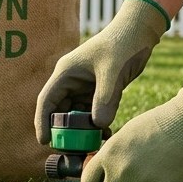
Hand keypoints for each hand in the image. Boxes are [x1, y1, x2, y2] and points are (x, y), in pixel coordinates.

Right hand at [36, 0, 169, 142]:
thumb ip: (105, 98)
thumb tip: (99, 125)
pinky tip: (105, 134)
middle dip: (63, 132)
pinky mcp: (97, 90)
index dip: (43, 122)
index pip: (46, 101)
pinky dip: (95, 124)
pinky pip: (91, 112)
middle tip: (71, 150)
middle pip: (59, 111)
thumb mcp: (113, 72)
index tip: (44, 141)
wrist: (139, 32)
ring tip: (90, 146)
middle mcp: (70, 81)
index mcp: (65, 73)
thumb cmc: (123, 44)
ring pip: (75, 114)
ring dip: (81, 130)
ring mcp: (83, 86)